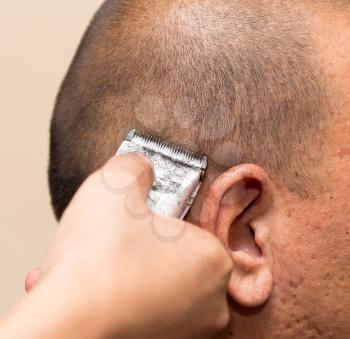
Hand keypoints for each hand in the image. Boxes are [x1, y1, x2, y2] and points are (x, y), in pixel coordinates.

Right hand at [3, 153, 232, 338]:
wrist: (63, 327)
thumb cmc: (97, 262)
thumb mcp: (116, 186)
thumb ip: (136, 167)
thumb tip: (140, 167)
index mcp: (213, 261)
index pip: (192, 228)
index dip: (160, 220)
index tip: (137, 223)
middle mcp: (211, 304)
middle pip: (175, 258)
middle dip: (144, 247)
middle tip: (116, 244)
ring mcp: (187, 332)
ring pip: (156, 284)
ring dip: (128, 271)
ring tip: (99, 265)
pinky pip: (143, 310)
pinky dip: (120, 298)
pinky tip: (94, 289)